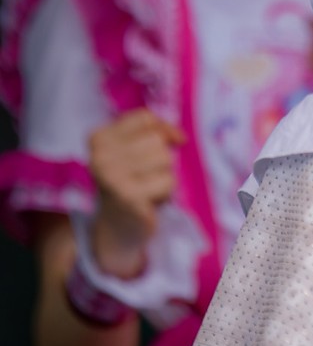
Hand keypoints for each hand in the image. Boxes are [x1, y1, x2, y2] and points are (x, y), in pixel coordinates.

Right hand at [87, 109, 183, 278]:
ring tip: (146, 188)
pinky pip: (169, 181)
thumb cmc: (130, 181)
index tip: (151, 150)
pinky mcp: (129, 197)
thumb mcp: (135, 148)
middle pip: (156, 140)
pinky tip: (148, 201)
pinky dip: (166, 192)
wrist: (117, 227)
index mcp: (98, 138)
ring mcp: (112, 177)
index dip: (160, 130)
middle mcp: (99, 156)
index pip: (144, 117)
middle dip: (159, 159)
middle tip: (142, 177)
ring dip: (163, 175)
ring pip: (165, 159)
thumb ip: (156, 131)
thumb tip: (180, 137)